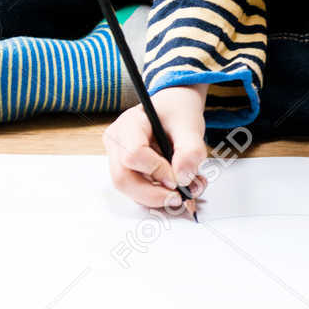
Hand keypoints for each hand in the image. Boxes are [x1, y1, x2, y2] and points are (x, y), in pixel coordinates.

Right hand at [103, 83, 208, 216]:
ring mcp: (119, 159)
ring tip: (186, 189)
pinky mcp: (128, 171)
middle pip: (123, 179)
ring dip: (159, 197)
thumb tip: (183, 178)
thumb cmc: (177, 111)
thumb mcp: (189, 124)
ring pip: (130, 190)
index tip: (179, 176)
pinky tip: (178, 187)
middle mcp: (117, 143)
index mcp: (128, 124)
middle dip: (154, 194)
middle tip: (179, 197)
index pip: (133, 154)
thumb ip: (191, 150)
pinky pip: (138, 192)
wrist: (175, 110)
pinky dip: (159, 195)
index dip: (157, 170)